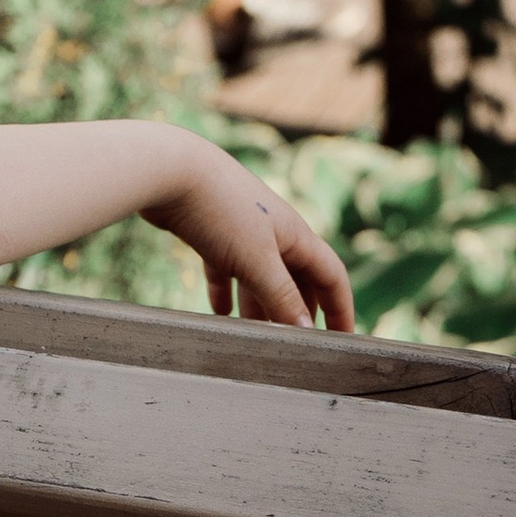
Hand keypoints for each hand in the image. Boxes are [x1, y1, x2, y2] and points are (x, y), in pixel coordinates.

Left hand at [144, 139, 354, 328]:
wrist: (171, 170)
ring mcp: (241, 232)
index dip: (341, 308)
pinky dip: (225, 292)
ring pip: (259, 278)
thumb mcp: (256, 260)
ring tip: (257, 338)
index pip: (331, 276)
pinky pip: (224, 269)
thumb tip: (307, 331)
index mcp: (296, 236)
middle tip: (299, 345)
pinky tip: (219, 314)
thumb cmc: (220, 211)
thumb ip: (281, 296)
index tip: (344, 339)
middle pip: (297, 279)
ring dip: (259, 307)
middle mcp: (274, 233)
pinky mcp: (210, 233)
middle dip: (301, 311)